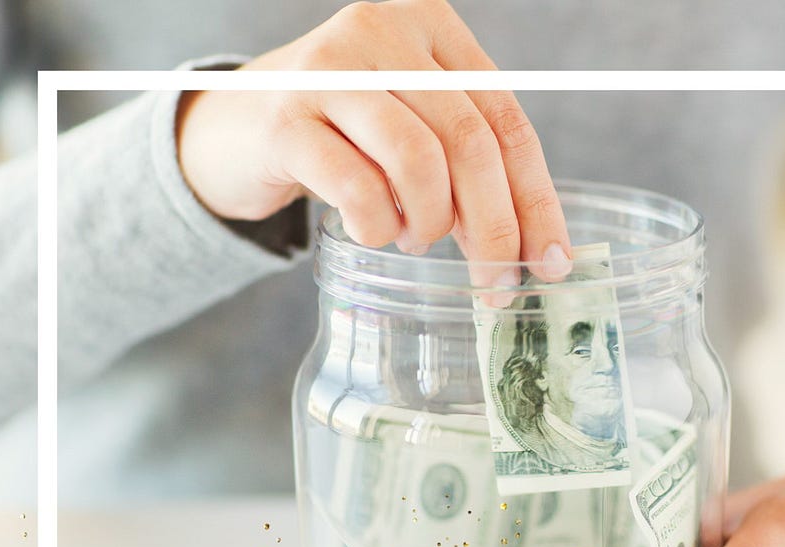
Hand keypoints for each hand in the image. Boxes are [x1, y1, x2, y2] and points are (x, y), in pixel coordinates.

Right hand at [175, 0, 570, 291]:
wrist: (232, 126)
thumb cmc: (341, 132)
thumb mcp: (413, 123)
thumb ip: (468, 162)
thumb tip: (535, 247)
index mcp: (430, 25)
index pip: (507, 118)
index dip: (536, 198)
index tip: (552, 260)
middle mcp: (381, 31)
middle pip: (470, 141)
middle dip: (493, 226)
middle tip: (494, 282)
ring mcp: (328, 71)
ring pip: (419, 160)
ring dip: (431, 222)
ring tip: (417, 238)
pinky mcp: (284, 119)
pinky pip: (358, 187)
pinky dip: (378, 226)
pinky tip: (374, 231)